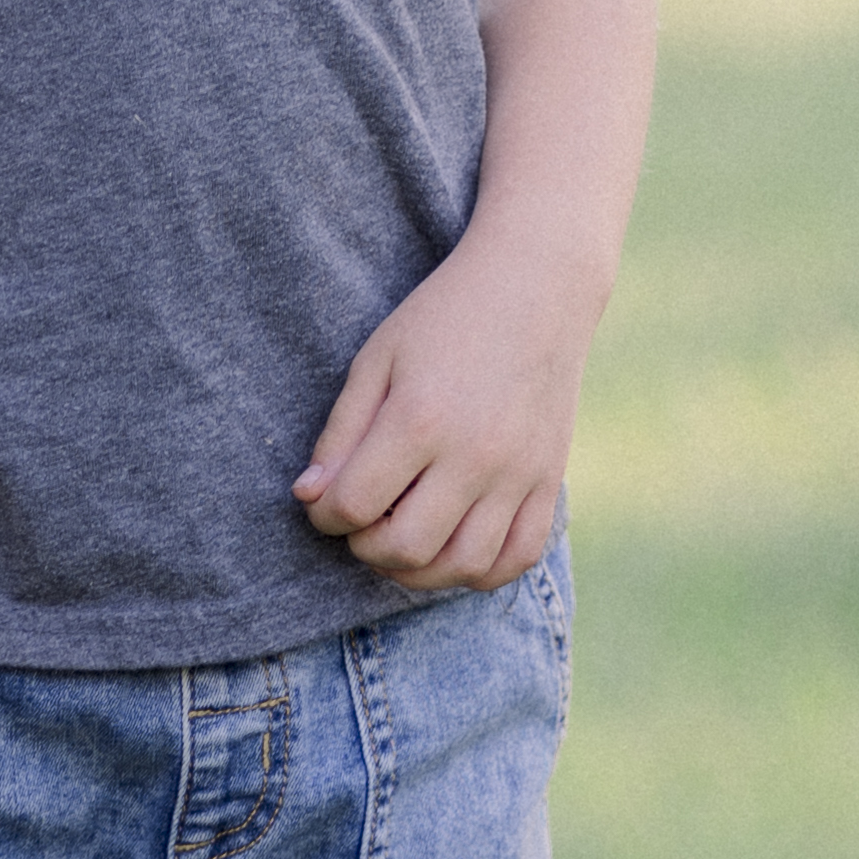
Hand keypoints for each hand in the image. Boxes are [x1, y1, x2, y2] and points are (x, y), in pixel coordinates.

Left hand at [295, 236, 590, 589]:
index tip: (323, 503)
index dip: (324, 516)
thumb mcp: (376, 360)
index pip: (353, 505)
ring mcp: (518, 473)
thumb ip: (341, 433)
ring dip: (418, 572)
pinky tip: (452, 550)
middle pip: (405, 548)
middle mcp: (474, 455)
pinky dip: (481, 571)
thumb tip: (308, 497)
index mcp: (419, 419)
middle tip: (360, 524)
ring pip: (463, 567)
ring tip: (399, 543)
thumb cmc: (444, 318)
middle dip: (365, 548)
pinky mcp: (550, 480)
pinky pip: (519, 557)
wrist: (536, 286)